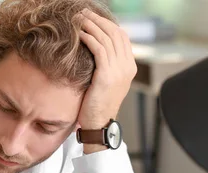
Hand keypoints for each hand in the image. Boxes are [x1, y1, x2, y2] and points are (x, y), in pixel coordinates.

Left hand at [77, 9, 136, 152]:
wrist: (98, 126)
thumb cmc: (96, 107)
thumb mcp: (104, 84)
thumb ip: (104, 67)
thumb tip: (93, 53)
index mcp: (129, 67)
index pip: (121, 37)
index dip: (107, 24)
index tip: (92, 17)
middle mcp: (127, 66)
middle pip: (115, 33)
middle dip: (98, 20)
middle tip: (83, 12)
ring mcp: (119, 70)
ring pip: (106, 38)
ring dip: (91, 25)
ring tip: (78, 19)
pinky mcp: (107, 75)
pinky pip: (99, 49)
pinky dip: (89, 38)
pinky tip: (79, 33)